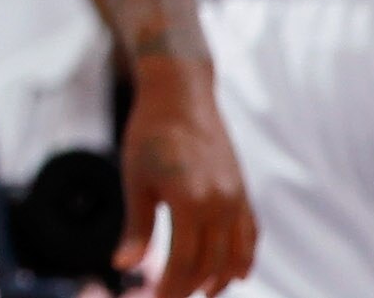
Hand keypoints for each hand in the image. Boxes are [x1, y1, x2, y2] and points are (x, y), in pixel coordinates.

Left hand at [117, 54, 257, 296]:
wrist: (180, 95)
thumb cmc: (150, 135)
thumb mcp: (135, 180)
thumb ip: (136, 227)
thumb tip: (123, 265)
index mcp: (189, 201)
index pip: (183, 263)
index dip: (170, 288)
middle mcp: (220, 203)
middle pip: (210, 264)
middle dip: (190, 288)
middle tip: (170, 297)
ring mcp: (236, 198)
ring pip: (235, 255)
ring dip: (219, 279)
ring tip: (200, 293)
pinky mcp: (243, 191)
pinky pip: (250, 235)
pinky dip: (243, 258)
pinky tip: (233, 274)